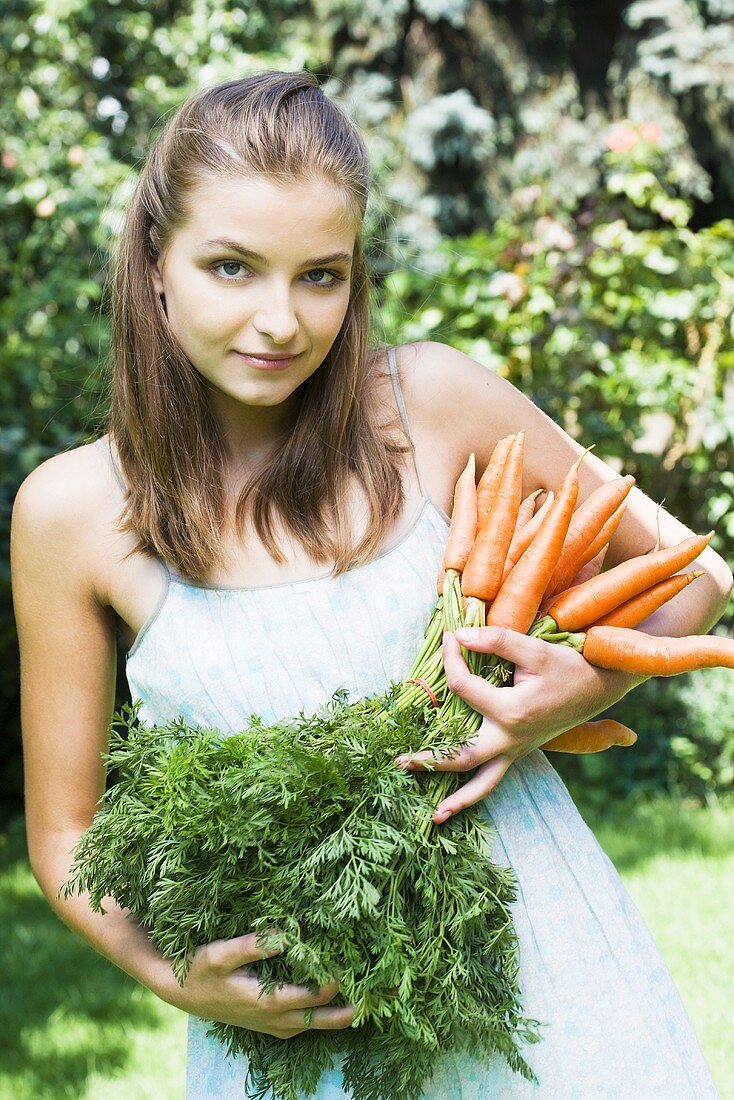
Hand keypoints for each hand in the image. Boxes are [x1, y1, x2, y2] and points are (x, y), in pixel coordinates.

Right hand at [163, 930, 353, 1039]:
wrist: (179, 994)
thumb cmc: (199, 970)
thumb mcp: (220, 954)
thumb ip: (251, 945)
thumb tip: (283, 936)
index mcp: (267, 1001)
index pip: (312, 995)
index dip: (334, 982)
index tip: (355, 963)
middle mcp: (275, 1019)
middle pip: (321, 1018)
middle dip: (347, 1009)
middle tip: (376, 996)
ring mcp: (273, 1025)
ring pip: (314, 1025)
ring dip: (337, 1015)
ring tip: (364, 1001)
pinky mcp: (269, 1023)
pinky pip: (302, 1025)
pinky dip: (320, 1016)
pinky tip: (332, 1004)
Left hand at [397, 626, 639, 822]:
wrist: (597, 687)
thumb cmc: (567, 668)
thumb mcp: (535, 649)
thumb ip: (497, 641)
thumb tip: (460, 636)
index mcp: (511, 712)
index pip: (463, 686)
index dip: (451, 658)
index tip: (448, 637)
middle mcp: (511, 738)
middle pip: (463, 756)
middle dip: (431, 761)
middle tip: (400, 761)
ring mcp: (516, 750)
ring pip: (483, 783)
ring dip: (458, 799)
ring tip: (433, 816)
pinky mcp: (519, 751)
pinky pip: (495, 778)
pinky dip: (475, 792)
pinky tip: (454, 801)